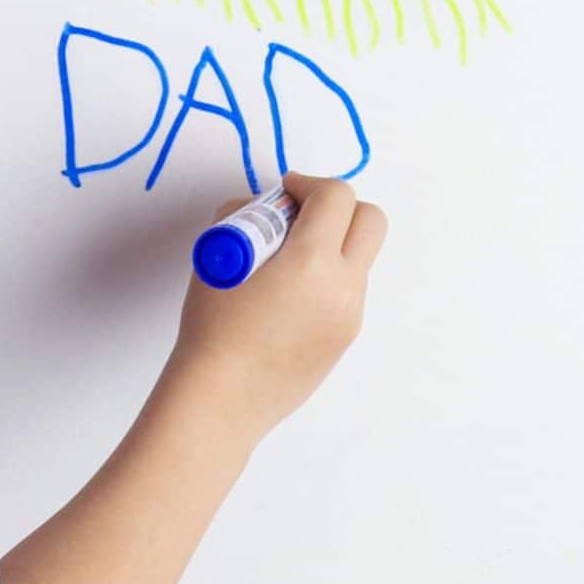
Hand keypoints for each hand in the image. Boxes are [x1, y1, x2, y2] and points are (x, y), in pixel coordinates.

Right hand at [166, 173, 386, 443]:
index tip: (283, 193)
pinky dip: (325, 277)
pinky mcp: (344, 339)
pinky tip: (285, 297)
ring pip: (359, 258)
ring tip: (282, 263)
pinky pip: (347, 291)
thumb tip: (268, 209)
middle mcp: (343, 288)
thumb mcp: (219, 254)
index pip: (337, 197)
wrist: (222, 398)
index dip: (308, 184)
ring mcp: (349, 317)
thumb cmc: (213, 326)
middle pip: (371, 221)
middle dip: (337, 207)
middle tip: (298, 217)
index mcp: (312, 262)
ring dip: (330, 244)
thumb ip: (245, 217)